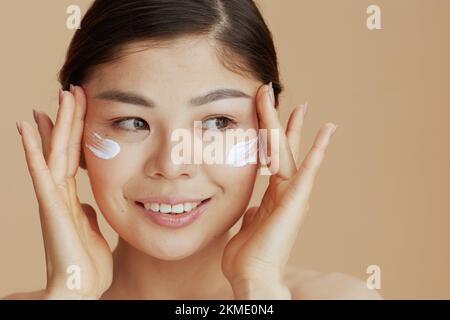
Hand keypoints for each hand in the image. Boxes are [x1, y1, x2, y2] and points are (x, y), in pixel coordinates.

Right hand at [16, 85, 112, 298]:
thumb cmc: (86, 263)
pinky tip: (27, 127)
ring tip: (57, 96)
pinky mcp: (50, 207)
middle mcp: (59, 194)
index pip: (72, 157)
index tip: (75, 109)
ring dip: (56, 124)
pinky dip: (33, 149)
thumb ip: (84, 213)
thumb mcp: (91, 230)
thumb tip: (84, 203)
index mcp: (70, 198)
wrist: (80, 289)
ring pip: (54, 153)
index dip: (74, 133)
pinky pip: (41, 172)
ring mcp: (53, 199)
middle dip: (68, 119)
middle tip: (70, 90)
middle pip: (64, 148)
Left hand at [222, 83, 337, 298]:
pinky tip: (328, 130)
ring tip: (300, 104)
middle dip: (280, 122)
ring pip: (291, 153)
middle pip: (282, 149)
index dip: (268, 136)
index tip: (265, 115)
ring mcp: (293, 195)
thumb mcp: (245, 227)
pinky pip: (308, 170)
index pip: (271, 158)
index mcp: (273, 196)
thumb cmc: (247, 257)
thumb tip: (249, 210)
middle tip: (276, 96)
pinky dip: (319, 150)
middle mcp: (286, 192)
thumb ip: (250, 214)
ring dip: (293, 127)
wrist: (252, 276)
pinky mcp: (296, 200)